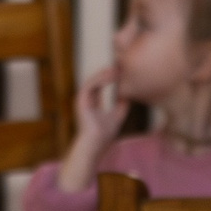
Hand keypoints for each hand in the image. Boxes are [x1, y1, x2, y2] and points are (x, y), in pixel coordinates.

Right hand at [59, 64, 129, 190]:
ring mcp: (82, 99)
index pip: (101, 85)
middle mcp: (86, 99)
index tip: (122, 71)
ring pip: (93, 80)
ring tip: (117, 70)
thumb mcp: (118, 116)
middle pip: (97, 80)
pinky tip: (112, 76)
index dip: (111, 77)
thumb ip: (122, 105)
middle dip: (108, 72)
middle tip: (120, 65)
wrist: (96, 144)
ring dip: (105, 74)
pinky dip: (101, 79)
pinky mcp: (81, 100)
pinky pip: (91, 84)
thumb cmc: (105, 134)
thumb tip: (129, 96)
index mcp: (92, 102)